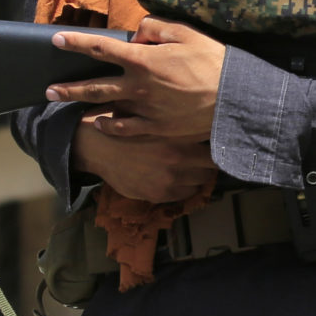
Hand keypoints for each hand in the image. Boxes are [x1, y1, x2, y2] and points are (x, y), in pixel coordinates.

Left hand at [47, 17, 226, 140]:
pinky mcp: (156, 129)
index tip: (56, 39)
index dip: (76, 42)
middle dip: (68, 87)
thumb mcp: (186, 33)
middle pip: (94, 86)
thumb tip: (138, 31)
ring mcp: (145, 111)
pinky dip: (110, 126)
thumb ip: (156, 27)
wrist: (234, 99)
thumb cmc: (213, 62)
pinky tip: (100, 123)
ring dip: (83, 106)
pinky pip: (125, 129)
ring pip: (106, 109)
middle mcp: (138, 87)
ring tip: (66, 106)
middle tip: (47, 90)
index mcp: (143, 60)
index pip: (101, 48)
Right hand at [72, 120, 217, 203]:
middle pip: (209, 170)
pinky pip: (182, 195)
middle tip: (201, 161)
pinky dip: (181, 189)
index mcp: (180, 138)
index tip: (214, 149)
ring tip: (187, 171)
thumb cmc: (129, 127)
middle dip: (206, 166)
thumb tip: (206, 125)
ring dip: (195, 179)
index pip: (215, 150)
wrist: (99, 146)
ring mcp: (169, 179)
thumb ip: (180, 126)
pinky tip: (173, 180)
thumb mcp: (156, 120)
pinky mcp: (158, 194)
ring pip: (198, 185)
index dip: (216, 150)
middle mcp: (178, 160)